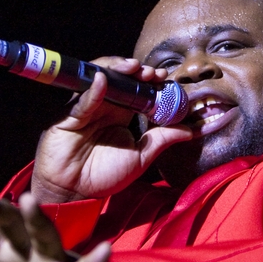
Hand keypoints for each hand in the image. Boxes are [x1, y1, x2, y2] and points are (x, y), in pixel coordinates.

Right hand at [31, 57, 191, 203]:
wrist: (76, 192)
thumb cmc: (105, 175)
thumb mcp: (142, 156)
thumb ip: (163, 139)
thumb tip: (192, 130)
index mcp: (121, 113)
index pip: (138, 90)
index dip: (151, 82)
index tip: (166, 79)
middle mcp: (104, 106)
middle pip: (121, 79)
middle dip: (137, 72)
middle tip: (153, 73)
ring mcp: (87, 108)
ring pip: (100, 81)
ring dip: (117, 70)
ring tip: (133, 68)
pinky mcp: (69, 117)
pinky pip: (82, 100)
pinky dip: (93, 89)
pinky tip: (104, 80)